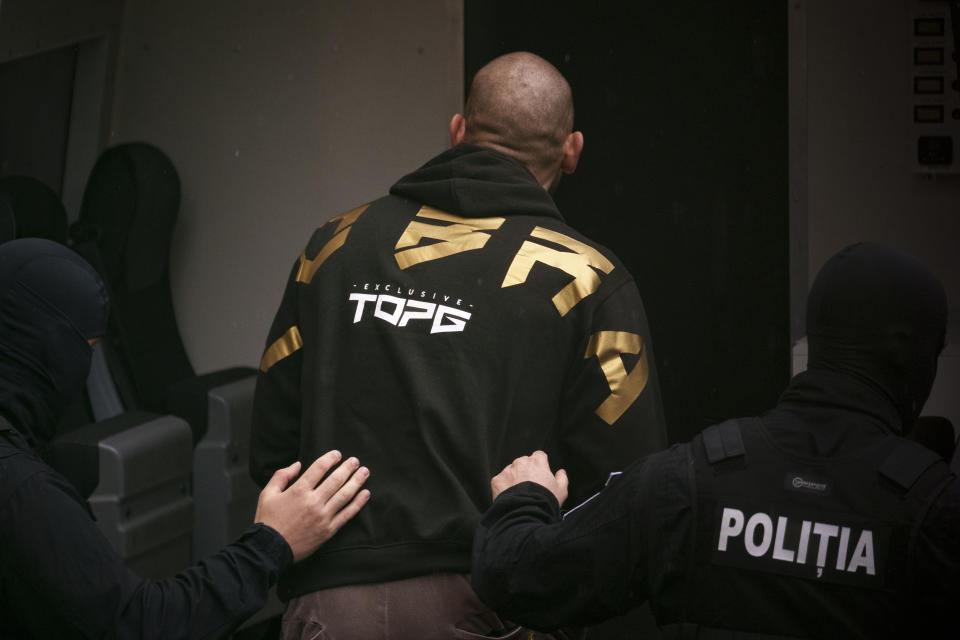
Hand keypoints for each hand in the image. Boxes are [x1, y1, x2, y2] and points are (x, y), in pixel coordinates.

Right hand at [254, 451, 369, 561]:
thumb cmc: (268, 521)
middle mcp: (313, 502)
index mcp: (298, 491)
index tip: (337, 454)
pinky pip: (347, 514)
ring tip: (365, 472)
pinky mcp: (328, 530)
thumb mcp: (267, 494)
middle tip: (355, 461)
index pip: (319, 468)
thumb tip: (297, 464)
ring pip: (344, 495)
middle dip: (348, 468)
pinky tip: (366, 494)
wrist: (270, 549)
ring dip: (356, 482)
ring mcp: (323, 517)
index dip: (330, 458)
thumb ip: (281, 476)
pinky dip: (358, 503)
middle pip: (336, 480)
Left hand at [491, 450, 567, 506]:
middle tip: (530, 486)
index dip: (540, 464)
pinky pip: (500, 481)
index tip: (540, 473)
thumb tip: (561, 473)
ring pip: (511, 471)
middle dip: (526, 471)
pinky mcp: (497, 480)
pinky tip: (511, 496)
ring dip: (514, 478)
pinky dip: (504, 487)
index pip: (539, 456)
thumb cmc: (544, 501)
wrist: (526, 513)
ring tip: (520, 493)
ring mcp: (507, 470)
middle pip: (524, 462)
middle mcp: (521, 462)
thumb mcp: (561, 491)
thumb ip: (562, 478)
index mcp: (537, 462)